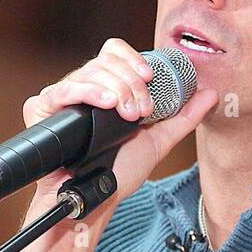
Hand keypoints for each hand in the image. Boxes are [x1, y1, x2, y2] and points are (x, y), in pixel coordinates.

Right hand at [22, 38, 217, 210]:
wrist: (96, 197)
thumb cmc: (119, 172)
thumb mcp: (158, 141)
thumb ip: (183, 117)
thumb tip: (210, 94)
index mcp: (107, 89)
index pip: (115, 53)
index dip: (132, 60)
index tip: (149, 79)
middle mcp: (84, 88)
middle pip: (104, 61)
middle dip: (129, 83)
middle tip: (141, 111)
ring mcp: (63, 97)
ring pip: (88, 72)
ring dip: (115, 90)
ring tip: (127, 116)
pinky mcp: (42, 108)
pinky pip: (64, 89)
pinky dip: (88, 91)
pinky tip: (105, 102)